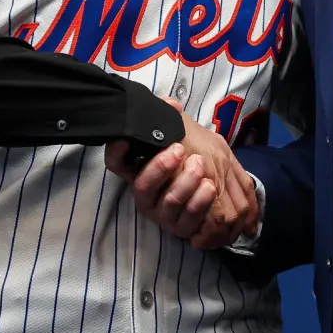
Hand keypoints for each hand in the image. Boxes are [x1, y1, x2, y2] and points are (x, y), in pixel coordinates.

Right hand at [104, 107, 258, 249]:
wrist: (216, 188)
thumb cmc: (192, 159)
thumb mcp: (185, 137)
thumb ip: (174, 122)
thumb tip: (170, 103)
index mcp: (139, 171)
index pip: (116, 162)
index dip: (116, 153)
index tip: (124, 139)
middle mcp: (147, 195)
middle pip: (143, 186)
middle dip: (161, 168)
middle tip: (180, 150)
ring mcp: (163, 214)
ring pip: (169, 204)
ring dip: (185, 186)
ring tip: (202, 170)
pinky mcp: (182, 229)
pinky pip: (189, 223)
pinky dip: (200, 206)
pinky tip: (210, 188)